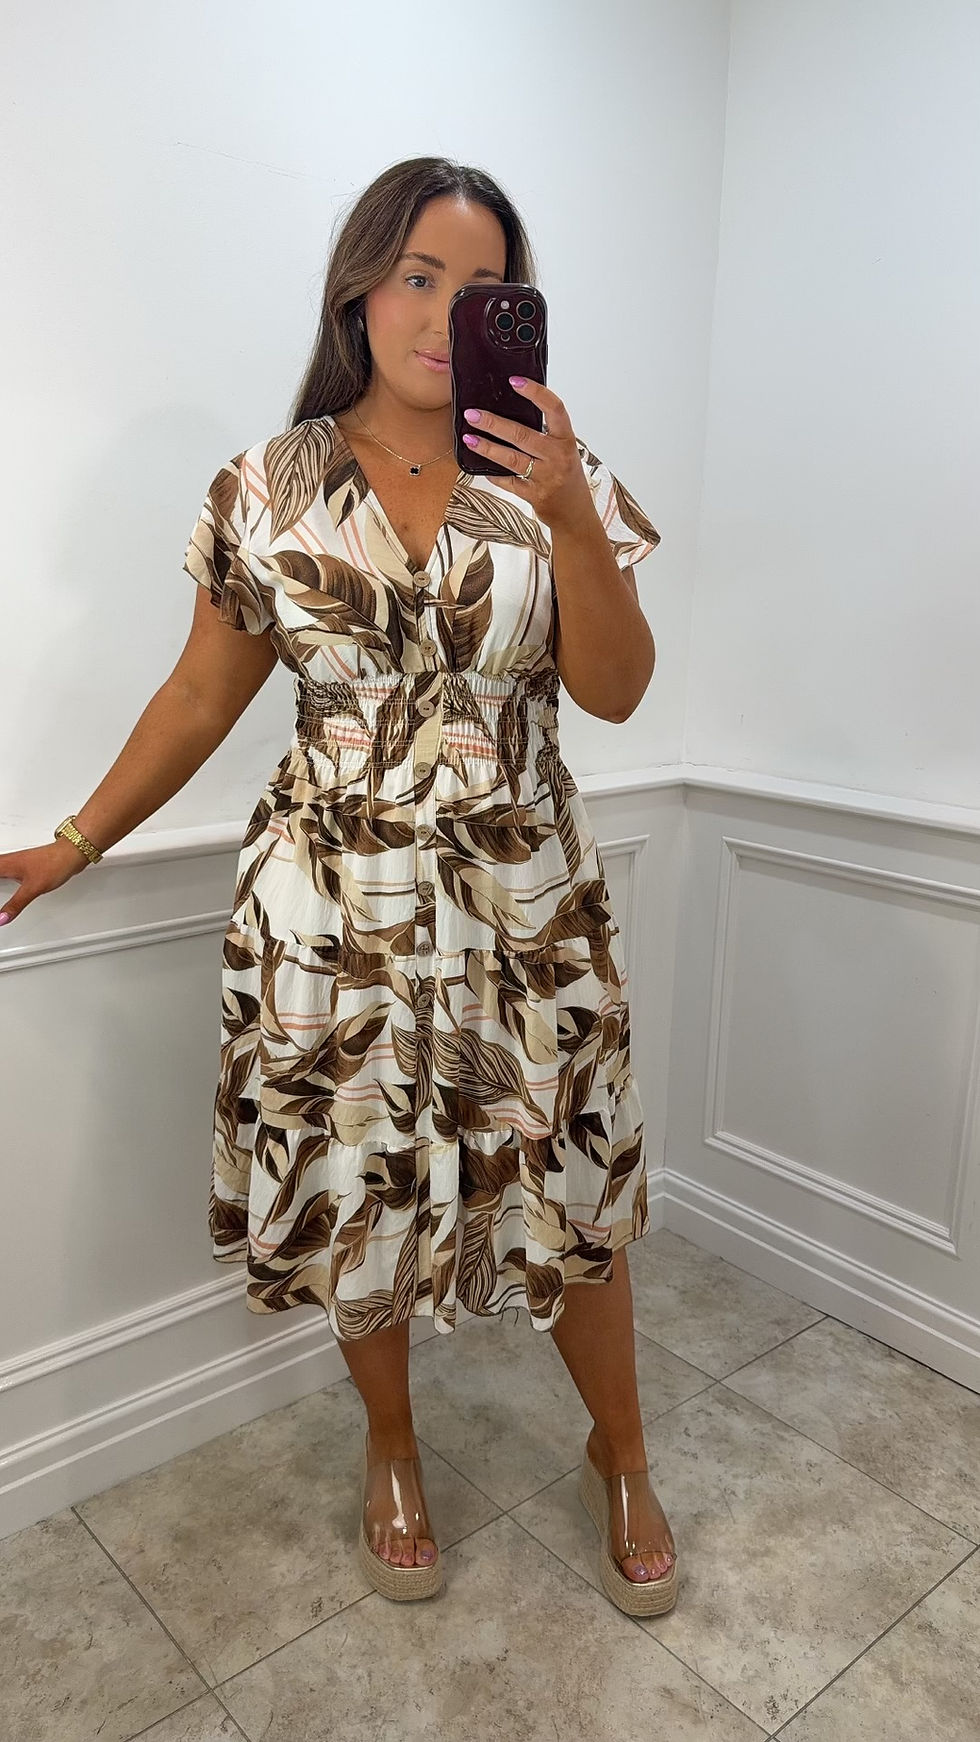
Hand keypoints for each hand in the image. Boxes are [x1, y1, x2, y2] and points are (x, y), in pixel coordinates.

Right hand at [0, 839, 88, 925]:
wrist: (71, 854)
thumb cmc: (54, 863)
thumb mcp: (32, 888)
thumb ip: (15, 905)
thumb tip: (1, 918)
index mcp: (3, 865)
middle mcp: (5, 862)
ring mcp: (13, 863)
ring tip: (0, 902)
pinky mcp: (21, 866)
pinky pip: (2, 874)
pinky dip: (0, 882)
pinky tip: (2, 888)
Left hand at [460, 377, 595, 530]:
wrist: (575, 512)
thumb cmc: (567, 475)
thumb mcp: (563, 449)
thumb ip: (545, 432)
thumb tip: (514, 408)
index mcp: (566, 439)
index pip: (554, 409)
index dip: (535, 393)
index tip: (514, 381)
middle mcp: (558, 457)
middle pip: (522, 435)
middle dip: (493, 423)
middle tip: (473, 414)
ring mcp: (546, 477)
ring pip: (511, 459)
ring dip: (487, 447)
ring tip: (469, 437)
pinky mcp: (534, 495)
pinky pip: (508, 482)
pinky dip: (493, 474)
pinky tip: (481, 466)